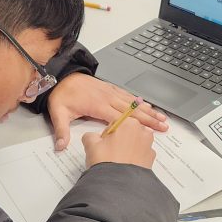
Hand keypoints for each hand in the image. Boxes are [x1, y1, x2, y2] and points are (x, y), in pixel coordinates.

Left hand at [46, 74, 167, 151]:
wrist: (61, 74)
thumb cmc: (61, 94)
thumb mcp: (58, 113)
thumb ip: (62, 131)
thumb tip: (61, 147)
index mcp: (98, 106)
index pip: (121, 118)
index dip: (137, 125)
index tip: (149, 131)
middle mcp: (108, 98)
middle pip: (133, 111)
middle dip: (149, 118)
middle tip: (164, 125)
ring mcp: (110, 92)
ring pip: (133, 102)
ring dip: (148, 110)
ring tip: (161, 117)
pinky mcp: (110, 88)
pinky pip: (128, 95)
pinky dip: (139, 101)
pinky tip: (147, 105)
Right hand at [83, 118, 156, 170]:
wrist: (119, 183)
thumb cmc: (108, 162)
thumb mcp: (91, 144)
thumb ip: (90, 135)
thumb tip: (91, 137)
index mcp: (129, 123)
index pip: (116, 122)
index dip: (108, 133)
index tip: (104, 141)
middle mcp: (143, 132)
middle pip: (128, 131)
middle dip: (120, 139)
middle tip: (109, 151)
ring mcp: (149, 146)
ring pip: (136, 143)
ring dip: (128, 148)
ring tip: (117, 159)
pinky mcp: (151, 159)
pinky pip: (141, 155)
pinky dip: (135, 158)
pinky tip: (125, 165)